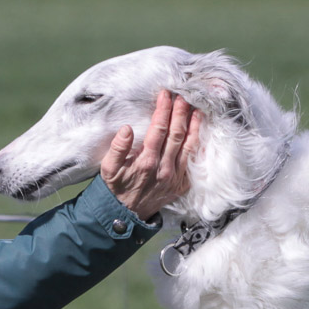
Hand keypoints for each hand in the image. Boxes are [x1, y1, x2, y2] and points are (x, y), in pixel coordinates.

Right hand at [101, 90, 200, 219]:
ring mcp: (176, 177)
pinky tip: (200, 132)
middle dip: (181, 112)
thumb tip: (127, 129)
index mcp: (146, 162)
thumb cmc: (117, 187)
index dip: (163, 109)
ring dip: (194, 125)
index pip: (159, 129)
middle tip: (182, 96)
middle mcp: (164, 169)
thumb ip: (117, 148)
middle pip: (177, 133)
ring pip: (189, 145)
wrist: (127, 214)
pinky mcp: (183, 184)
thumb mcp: (108, 168)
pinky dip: (199, 144)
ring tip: (196, 108)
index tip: (165, 95)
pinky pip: (194, 160)